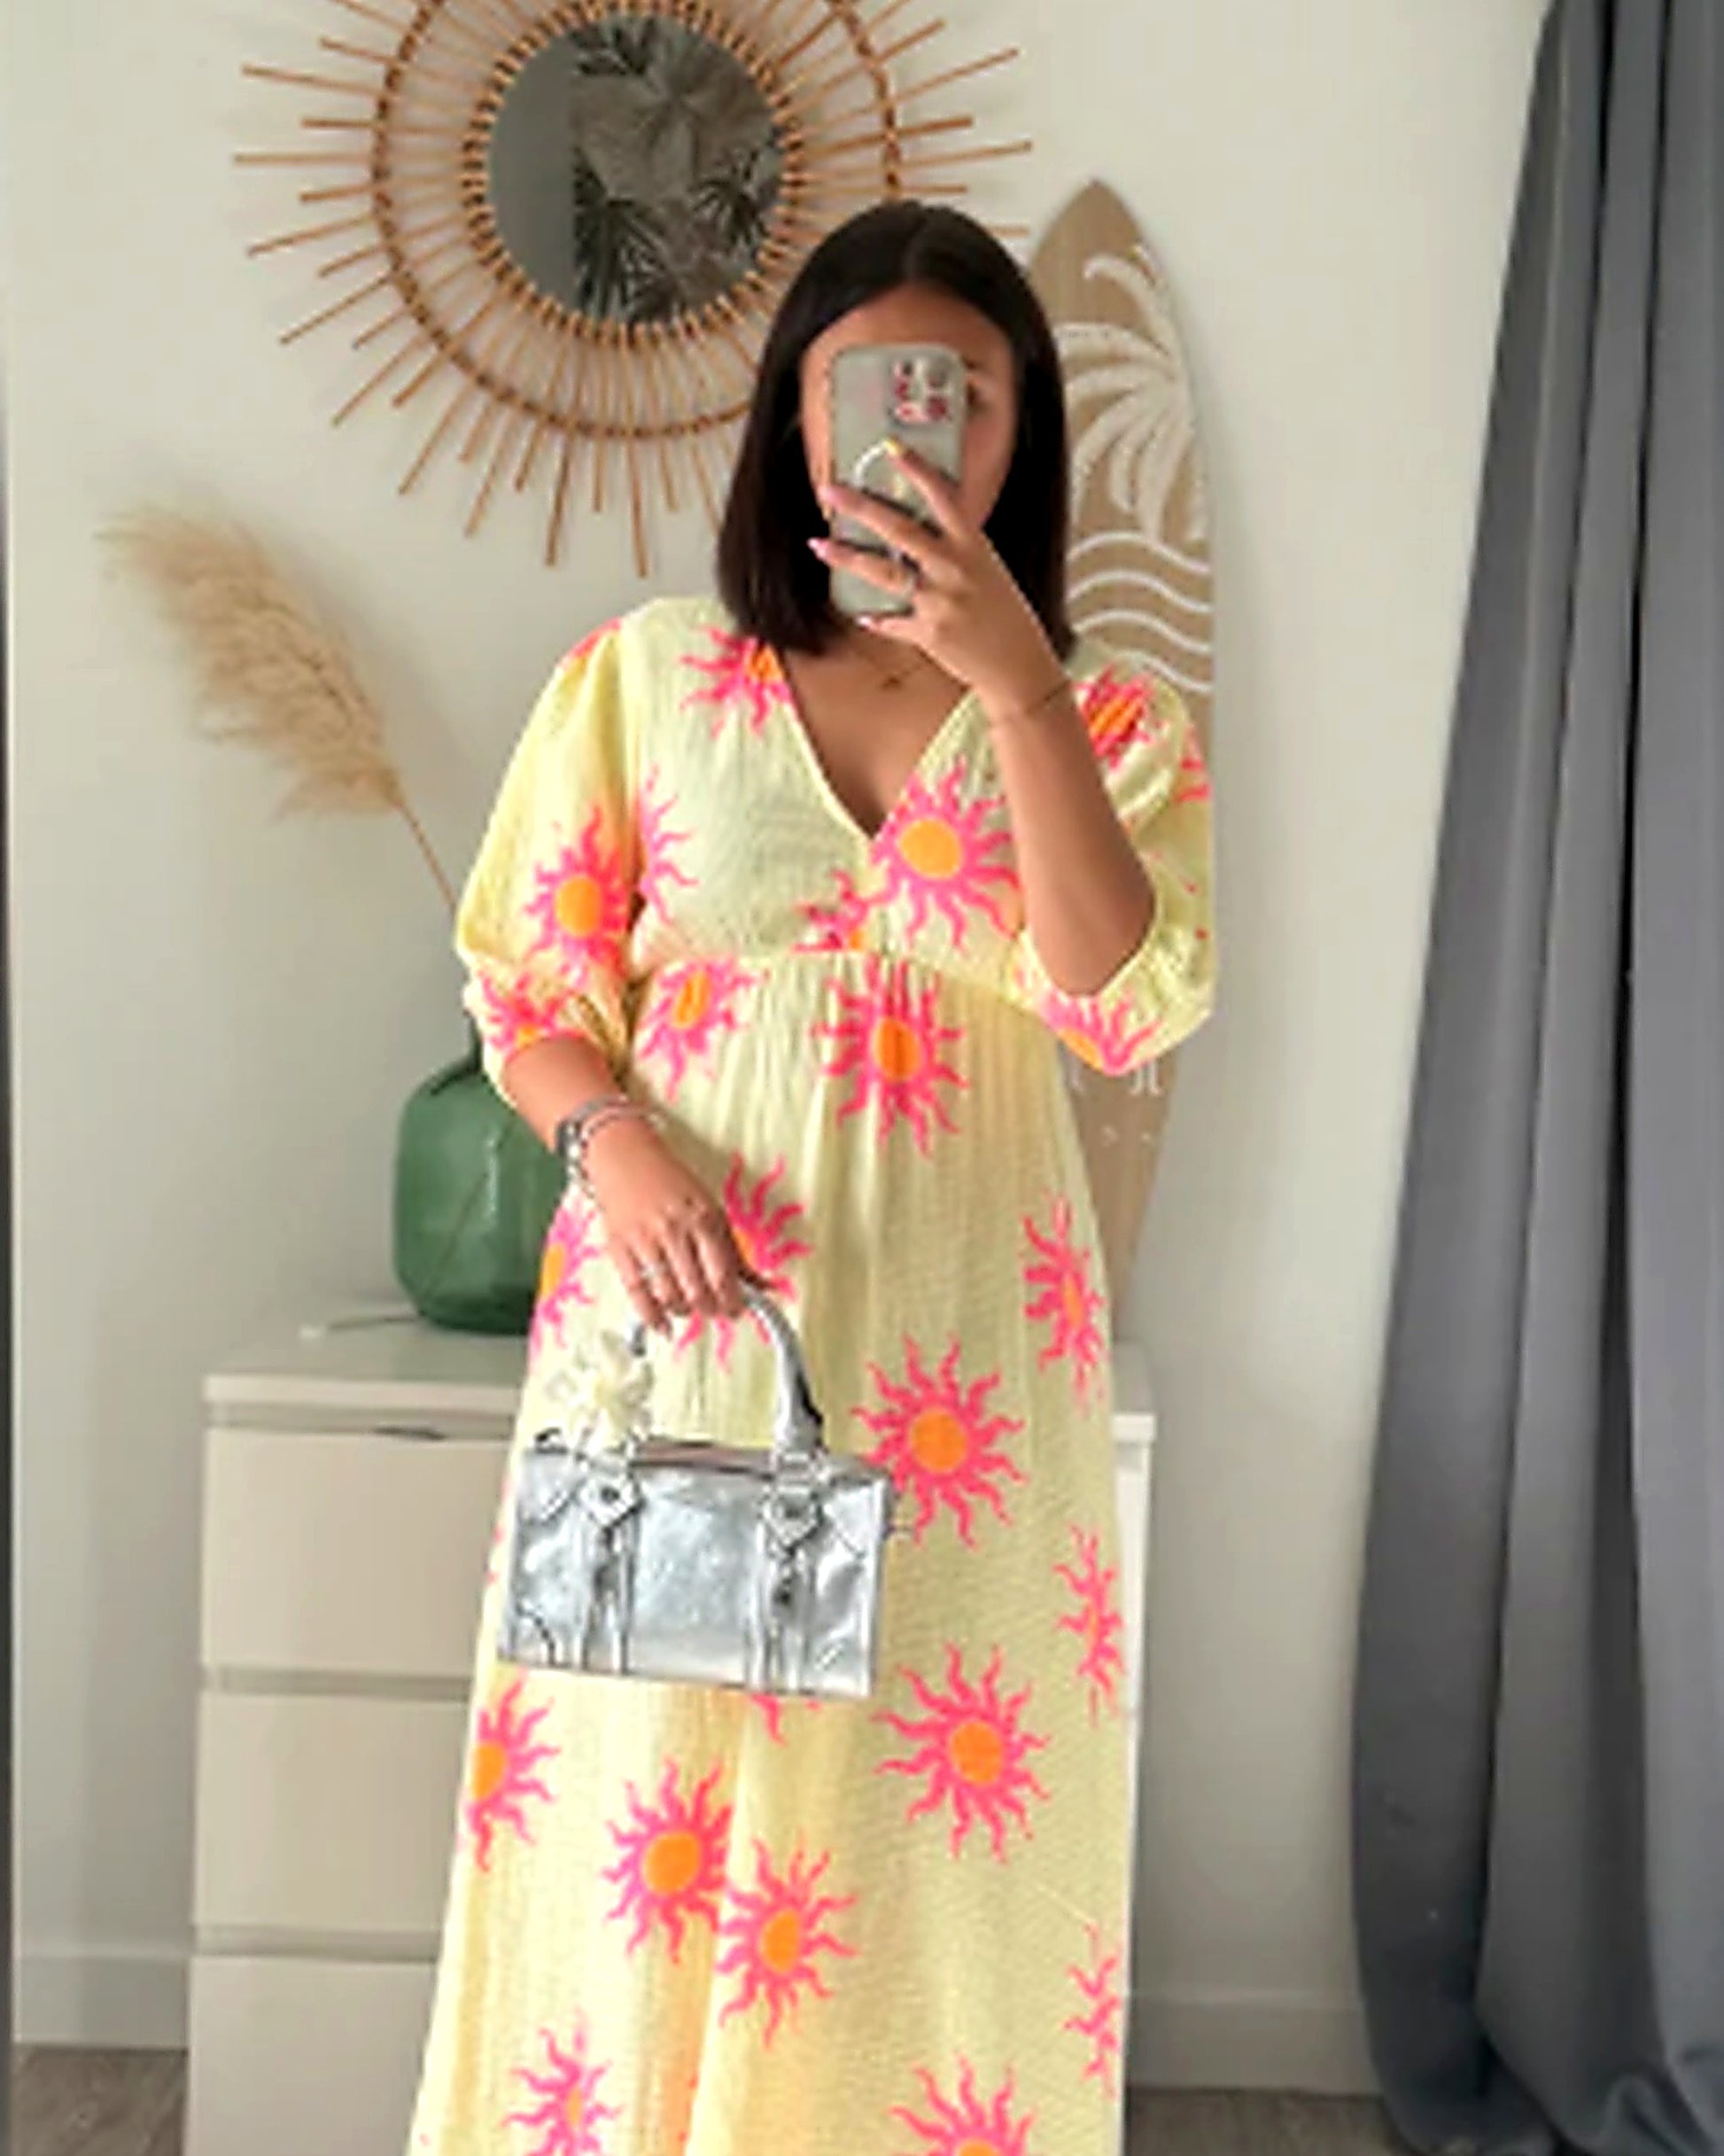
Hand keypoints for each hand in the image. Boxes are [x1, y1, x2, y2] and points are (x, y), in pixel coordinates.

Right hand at [580, 1116, 765, 1332]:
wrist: (625, 1157)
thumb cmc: (672, 1183)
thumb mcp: (711, 1209)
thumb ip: (735, 1251)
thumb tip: (764, 1285)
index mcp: (703, 1219)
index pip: (723, 1275)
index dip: (733, 1301)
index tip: (737, 1310)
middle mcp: (675, 1231)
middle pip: (697, 1290)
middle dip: (711, 1309)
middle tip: (715, 1311)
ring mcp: (645, 1241)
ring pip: (669, 1295)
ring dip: (684, 1311)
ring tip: (690, 1308)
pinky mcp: (619, 1249)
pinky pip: (637, 1293)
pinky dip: (652, 1316)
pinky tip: (663, 1324)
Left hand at [808, 444, 1063, 709]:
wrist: (1018, 665)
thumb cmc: (1006, 615)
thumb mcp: (988, 570)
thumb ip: (956, 549)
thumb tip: (919, 533)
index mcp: (973, 546)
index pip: (942, 497)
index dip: (916, 470)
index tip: (890, 447)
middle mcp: (954, 568)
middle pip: (899, 529)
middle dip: (859, 507)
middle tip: (828, 489)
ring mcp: (939, 601)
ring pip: (883, 571)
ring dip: (846, 557)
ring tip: (818, 544)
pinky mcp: (928, 633)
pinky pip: (890, 620)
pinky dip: (874, 616)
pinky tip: (860, 611)